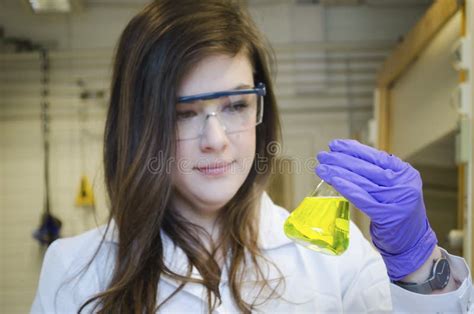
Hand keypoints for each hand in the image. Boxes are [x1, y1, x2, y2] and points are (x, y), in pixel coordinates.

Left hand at [315, 139, 436, 280]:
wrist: (413, 242)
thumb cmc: (397, 213)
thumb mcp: (393, 187)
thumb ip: (377, 173)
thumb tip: (347, 156)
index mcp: (405, 172)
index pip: (375, 156)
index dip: (353, 149)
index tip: (335, 145)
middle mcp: (403, 183)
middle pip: (366, 168)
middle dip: (341, 160)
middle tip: (323, 155)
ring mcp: (397, 199)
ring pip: (362, 181)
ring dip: (338, 173)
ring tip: (322, 168)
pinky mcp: (388, 215)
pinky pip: (362, 198)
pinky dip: (346, 188)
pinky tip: (334, 181)